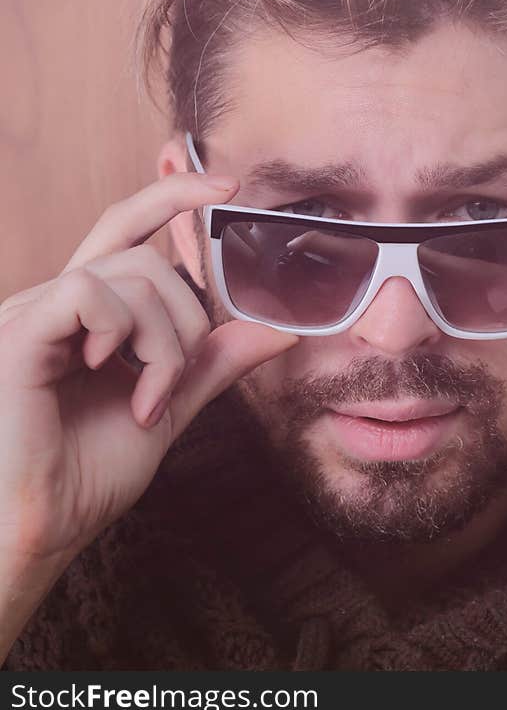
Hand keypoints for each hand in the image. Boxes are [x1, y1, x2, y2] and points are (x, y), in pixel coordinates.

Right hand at [0, 172, 299, 570]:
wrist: (39, 526)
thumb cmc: (88, 471)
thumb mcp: (170, 405)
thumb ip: (214, 362)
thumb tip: (278, 329)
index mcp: (90, 316)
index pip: (128, 230)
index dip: (172, 197)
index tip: (224, 183)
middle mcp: (59, 302)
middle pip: (147, 258)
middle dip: (188, 319)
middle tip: (173, 379)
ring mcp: (36, 313)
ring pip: (133, 275)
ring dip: (164, 342)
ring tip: (146, 397)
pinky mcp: (20, 332)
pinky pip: (91, 291)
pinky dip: (125, 334)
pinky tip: (110, 374)